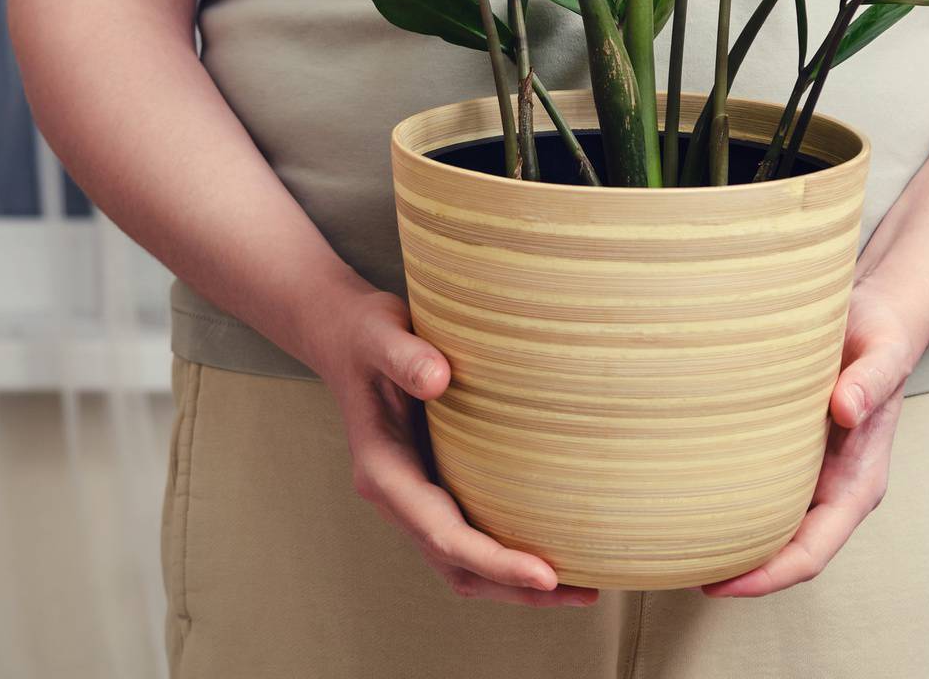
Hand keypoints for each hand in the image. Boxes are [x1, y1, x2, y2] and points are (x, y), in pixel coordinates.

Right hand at [309, 290, 599, 606]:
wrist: (345, 337)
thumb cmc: (366, 335)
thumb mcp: (381, 334)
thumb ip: (406, 356)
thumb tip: (439, 379)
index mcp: (384, 473)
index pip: (445, 536)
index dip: (496, 560)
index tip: (546, 574)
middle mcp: (397, 497)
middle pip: (458, 568)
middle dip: (516, 588)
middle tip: (583, 593)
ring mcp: (414, 498)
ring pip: (463, 564)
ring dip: (514, 582)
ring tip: (580, 587)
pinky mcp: (432, 488)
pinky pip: (469, 537)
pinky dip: (506, 554)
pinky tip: (550, 543)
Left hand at [702, 283, 923, 596]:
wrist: (877, 316)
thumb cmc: (880, 336)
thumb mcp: (882, 351)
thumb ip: (870, 380)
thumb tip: (846, 408)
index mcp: (859, 482)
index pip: (813, 551)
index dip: (769, 576)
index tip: (722, 586)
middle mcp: (835, 488)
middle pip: (786, 552)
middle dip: (741, 573)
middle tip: (679, 572)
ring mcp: (813, 474)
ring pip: (770, 528)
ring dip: (733, 544)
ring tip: (676, 547)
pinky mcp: (792, 453)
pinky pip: (760, 492)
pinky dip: (730, 505)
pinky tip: (692, 497)